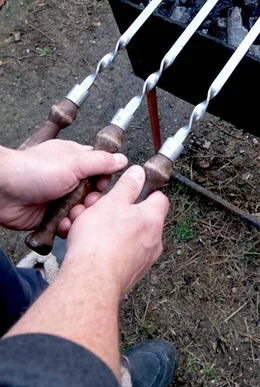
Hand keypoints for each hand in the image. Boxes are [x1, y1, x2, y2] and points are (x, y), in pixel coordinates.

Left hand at [0, 140, 127, 230]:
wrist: (2, 192)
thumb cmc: (31, 170)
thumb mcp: (73, 163)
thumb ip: (100, 162)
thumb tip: (122, 159)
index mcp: (75, 160)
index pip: (101, 169)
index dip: (105, 179)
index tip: (103, 186)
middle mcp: (69, 178)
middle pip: (94, 194)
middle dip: (93, 202)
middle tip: (86, 202)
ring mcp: (59, 197)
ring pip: (83, 211)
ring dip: (80, 216)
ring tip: (72, 214)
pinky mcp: (51, 216)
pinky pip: (69, 225)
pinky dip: (68, 226)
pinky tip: (63, 224)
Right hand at [64, 165, 168, 297]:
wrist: (90, 282)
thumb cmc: (100, 242)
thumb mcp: (112, 202)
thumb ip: (127, 186)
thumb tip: (138, 174)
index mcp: (153, 219)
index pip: (159, 197)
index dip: (144, 190)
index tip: (129, 189)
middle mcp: (153, 241)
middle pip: (140, 218)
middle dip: (119, 212)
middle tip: (99, 209)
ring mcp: (142, 261)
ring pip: (127, 237)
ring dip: (109, 230)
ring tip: (88, 228)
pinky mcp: (129, 275)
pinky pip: (120, 255)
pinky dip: (106, 249)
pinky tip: (88, 247)